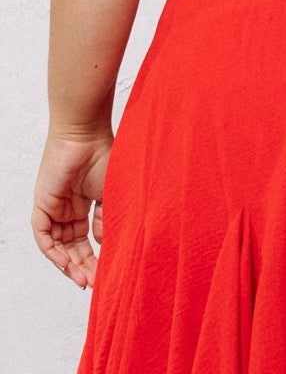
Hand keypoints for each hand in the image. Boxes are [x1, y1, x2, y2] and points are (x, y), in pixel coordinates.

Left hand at [31, 127, 113, 288]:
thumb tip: (104, 244)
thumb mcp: (111, 194)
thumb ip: (107, 220)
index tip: (105, 273)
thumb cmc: (104, 156)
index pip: (86, 240)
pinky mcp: (42, 205)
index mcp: (85, 205)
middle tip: (94, 282)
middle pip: (72, 247)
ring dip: (69, 265)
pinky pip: (43, 237)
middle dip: (82, 266)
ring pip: (57, 246)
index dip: (95, 258)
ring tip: (83, 279)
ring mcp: (54, 208)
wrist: (86, 135)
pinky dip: (53, 253)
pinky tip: (66, 265)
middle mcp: (68, 209)